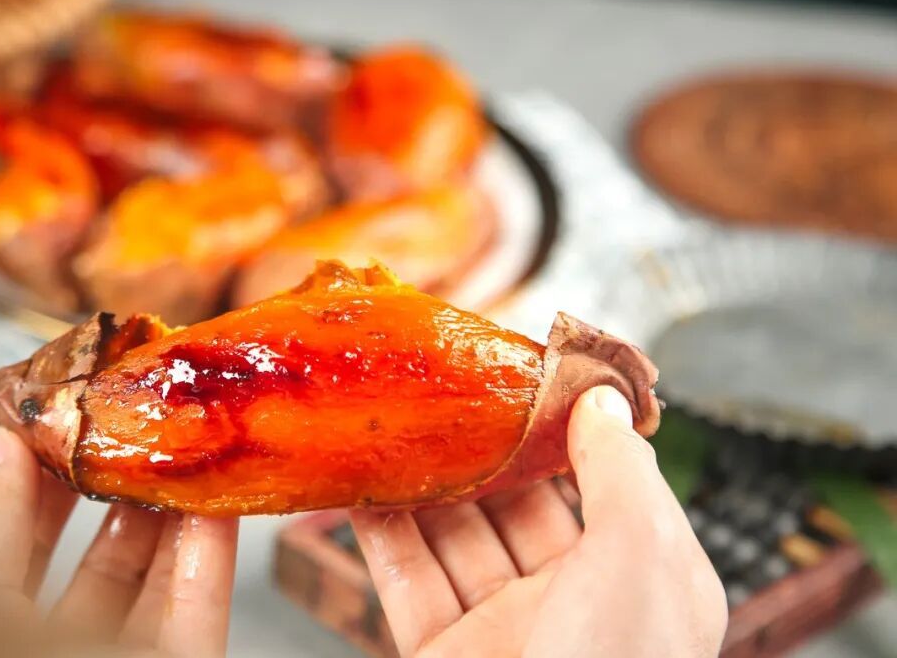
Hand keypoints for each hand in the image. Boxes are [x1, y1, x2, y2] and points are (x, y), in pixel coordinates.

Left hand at [0, 428, 237, 657]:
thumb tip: (3, 445)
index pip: (19, 540)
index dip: (47, 476)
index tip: (76, 418)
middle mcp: (56, 647)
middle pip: (98, 556)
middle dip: (127, 487)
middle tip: (147, 425)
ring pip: (158, 579)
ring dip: (180, 512)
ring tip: (194, 446)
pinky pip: (197, 608)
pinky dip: (212, 555)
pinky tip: (219, 502)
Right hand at [350, 385, 726, 657]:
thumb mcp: (643, 555)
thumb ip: (621, 470)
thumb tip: (600, 397)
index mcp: (640, 577)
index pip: (598, 480)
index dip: (558, 425)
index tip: (516, 373)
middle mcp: (575, 600)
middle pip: (515, 503)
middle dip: (475, 449)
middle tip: (435, 392)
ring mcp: (506, 631)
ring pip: (455, 538)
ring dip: (419, 485)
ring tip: (386, 426)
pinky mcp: (446, 655)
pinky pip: (411, 583)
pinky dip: (383, 537)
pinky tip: (360, 490)